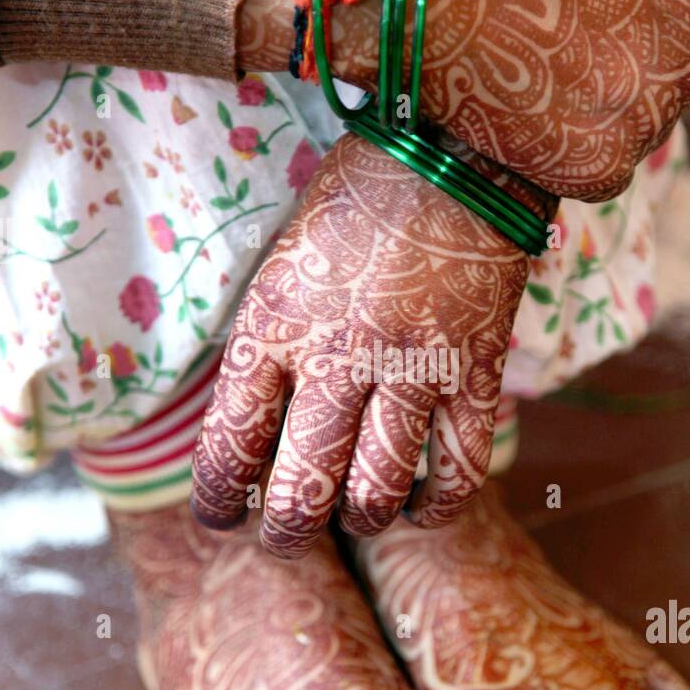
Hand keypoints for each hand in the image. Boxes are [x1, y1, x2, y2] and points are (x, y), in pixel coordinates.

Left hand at [190, 131, 531, 554]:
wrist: (454, 150)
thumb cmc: (355, 203)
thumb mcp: (284, 263)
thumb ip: (268, 344)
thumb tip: (252, 431)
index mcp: (276, 323)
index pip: (229, 443)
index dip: (214, 499)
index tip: (215, 518)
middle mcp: (339, 354)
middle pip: (301, 488)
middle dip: (283, 534)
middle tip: (282, 539)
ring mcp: (413, 366)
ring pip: (377, 491)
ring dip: (359, 520)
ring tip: (353, 516)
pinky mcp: (475, 370)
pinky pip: (459, 470)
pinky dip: (439, 505)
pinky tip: (423, 506)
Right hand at [243, 0, 689, 199]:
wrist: (418, 2)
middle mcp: (688, 69)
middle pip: (689, 76)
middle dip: (646, 49)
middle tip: (571, 20)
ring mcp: (643, 127)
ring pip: (644, 120)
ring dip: (608, 97)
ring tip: (541, 57)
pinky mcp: (599, 173)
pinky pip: (606, 164)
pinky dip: (574, 143)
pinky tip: (530, 105)